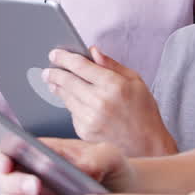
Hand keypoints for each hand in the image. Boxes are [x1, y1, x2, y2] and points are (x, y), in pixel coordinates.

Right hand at [0, 137, 133, 194]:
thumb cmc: (112, 168)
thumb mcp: (108, 155)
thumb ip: (95, 158)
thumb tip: (77, 166)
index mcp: (42, 154)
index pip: (10, 151)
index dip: (1, 157)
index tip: (5, 164)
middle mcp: (34, 176)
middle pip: (4, 180)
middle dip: (13, 183)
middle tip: (34, 186)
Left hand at [45, 47, 175, 156]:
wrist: (147, 144)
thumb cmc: (143, 110)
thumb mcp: (134, 80)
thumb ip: (111, 64)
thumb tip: (92, 51)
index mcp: (113, 85)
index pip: (80, 66)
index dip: (64, 58)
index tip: (54, 54)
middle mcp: (100, 101)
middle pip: (67, 81)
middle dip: (54, 73)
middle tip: (47, 71)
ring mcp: (91, 118)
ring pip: (66, 97)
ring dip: (58, 88)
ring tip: (53, 83)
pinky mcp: (85, 131)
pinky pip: (72, 112)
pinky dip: (72, 105)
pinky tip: (76, 102)